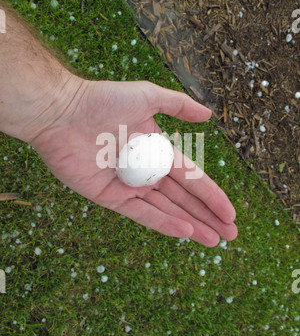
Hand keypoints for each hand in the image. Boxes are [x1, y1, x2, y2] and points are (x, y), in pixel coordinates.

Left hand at [32, 79, 237, 246]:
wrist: (62, 112)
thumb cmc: (103, 100)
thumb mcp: (148, 95)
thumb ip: (179, 106)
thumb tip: (209, 115)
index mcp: (157, 149)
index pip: (192, 177)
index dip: (212, 195)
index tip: (231, 212)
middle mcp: (146, 170)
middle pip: (183, 198)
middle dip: (207, 216)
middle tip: (230, 234)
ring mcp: (128, 185)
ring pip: (165, 210)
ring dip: (191, 225)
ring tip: (214, 240)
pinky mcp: (109, 197)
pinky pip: (140, 213)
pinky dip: (163, 223)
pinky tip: (185, 232)